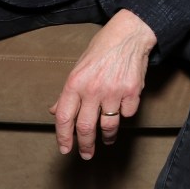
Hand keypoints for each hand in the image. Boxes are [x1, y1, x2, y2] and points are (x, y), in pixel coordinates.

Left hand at [50, 9, 156, 158]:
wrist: (129, 34)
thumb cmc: (102, 49)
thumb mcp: (79, 67)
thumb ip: (68, 92)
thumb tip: (56, 112)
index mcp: (75, 82)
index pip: (64, 117)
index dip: (63, 137)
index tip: (65, 149)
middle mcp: (93, 89)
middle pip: (86, 127)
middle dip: (85, 145)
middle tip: (86, 154)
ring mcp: (114, 91)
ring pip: (109, 125)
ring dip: (107, 137)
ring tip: (107, 140)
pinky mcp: (133, 91)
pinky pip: (128, 113)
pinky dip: (125, 114)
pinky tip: (123, 110)